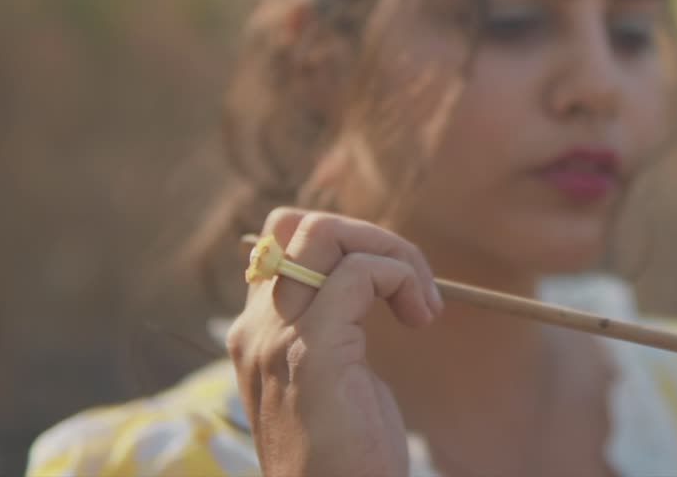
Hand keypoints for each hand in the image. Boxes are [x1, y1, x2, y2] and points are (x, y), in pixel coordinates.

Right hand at [226, 208, 443, 476]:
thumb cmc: (350, 456)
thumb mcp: (338, 378)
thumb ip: (337, 328)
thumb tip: (375, 276)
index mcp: (257, 332)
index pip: (281, 241)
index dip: (343, 244)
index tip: (391, 285)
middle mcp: (255, 328)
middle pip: (297, 224)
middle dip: (366, 236)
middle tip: (413, 284)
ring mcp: (276, 337)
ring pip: (323, 233)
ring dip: (389, 251)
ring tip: (422, 302)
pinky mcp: (310, 351)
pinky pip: (358, 272)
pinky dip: (400, 276)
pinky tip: (421, 314)